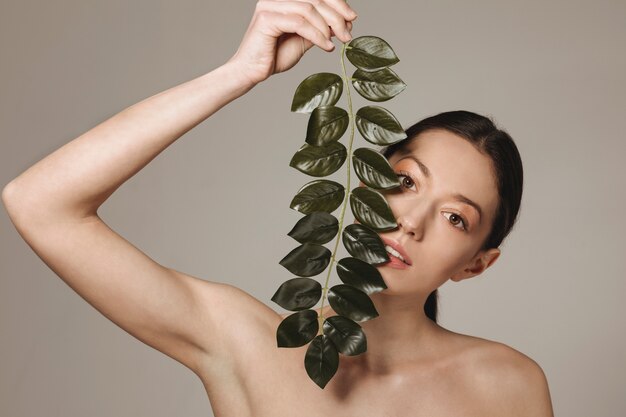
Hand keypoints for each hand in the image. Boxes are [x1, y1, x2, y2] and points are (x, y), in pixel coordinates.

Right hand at [226, 0, 357, 85]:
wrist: (251, 72)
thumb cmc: (274, 57)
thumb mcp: (304, 40)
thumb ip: (320, 29)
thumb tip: (344, 23)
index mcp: (285, 0)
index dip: (337, 3)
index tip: (352, 18)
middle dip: (337, 16)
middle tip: (348, 34)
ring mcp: (270, 6)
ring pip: (309, 9)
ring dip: (328, 26)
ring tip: (337, 42)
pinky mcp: (266, 18)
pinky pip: (300, 23)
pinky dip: (317, 35)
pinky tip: (326, 46)